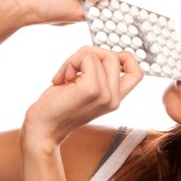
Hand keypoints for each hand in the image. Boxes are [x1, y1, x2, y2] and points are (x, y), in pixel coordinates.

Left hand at [21, 46, 142, 148]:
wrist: (43, 128)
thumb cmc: (58, 106)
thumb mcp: (85, 89)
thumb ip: (99, 74)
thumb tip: (98, 51)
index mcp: (115, 99)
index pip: (137, 73)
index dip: (125, 59)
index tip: (100, 61)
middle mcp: (114, 98)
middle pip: (114, 56)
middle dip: (90, 54)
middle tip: (71, 68)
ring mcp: (105, 94)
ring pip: (99, 55)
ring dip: (76, 58)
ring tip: (64, 75)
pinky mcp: (91, 89)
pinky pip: (87, 58)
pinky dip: (71, 62)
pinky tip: (61, 78)